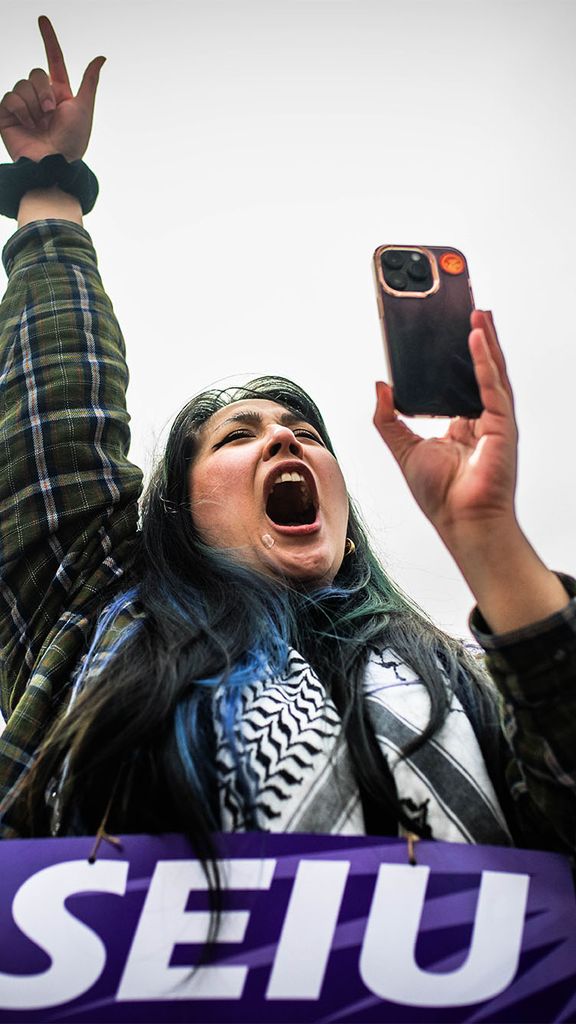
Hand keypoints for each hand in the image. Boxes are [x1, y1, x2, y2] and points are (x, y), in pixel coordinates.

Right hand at [0, 16, 105, 162]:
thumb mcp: (84, 108)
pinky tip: (26, 124)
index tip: (42, 19)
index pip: (53, 60)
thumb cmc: (72, 142)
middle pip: (35, 73)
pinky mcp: (8, 116)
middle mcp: (41, 98)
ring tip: (40, 124)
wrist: (53, 164)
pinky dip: (20, 109)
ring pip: (22, 84)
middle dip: (44, 91)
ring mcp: (24, 107)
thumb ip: (89, 80)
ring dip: (33, 104)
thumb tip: (101, 57)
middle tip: (51, 112)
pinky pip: (9, 97)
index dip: (49, 39)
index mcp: (60, 94)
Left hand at [373, 310, 517, 542]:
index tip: (447, 329)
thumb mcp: (402, 448)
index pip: (458, 380)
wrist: (461, 521)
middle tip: (467, 309)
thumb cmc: (440, 496)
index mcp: (460, 425)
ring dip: (486, 341)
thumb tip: (380, 385)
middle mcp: (480, 420)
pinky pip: (493, 385)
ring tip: (477, 313)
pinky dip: (486, 360)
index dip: (454, 355)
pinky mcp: (501, 425)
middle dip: (475, 339)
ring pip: (491, 372)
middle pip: (478, 370)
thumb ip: (388, 417)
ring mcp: (494, 421)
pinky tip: (478, 338)